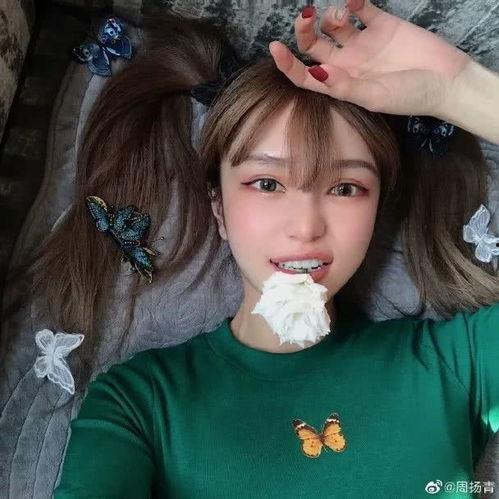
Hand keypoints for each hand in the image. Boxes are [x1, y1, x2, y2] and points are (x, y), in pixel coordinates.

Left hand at [269, 0, 471, 117]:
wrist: (446, 82)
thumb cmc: (409, 97)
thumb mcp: (374, 98)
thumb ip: (344, 86)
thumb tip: (316, 72)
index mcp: (340, 85)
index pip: (306, 76)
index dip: (288, 64)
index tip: (276, 48)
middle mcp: (347, 64)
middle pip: (314, 46)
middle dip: (304, 31)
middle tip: (306, 17)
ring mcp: (363, 43)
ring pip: (333, 25)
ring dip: (330, 15)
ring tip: (341, 15)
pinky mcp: (382, 25)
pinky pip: (361, 9)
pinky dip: (353, 1)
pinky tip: (353, 0)